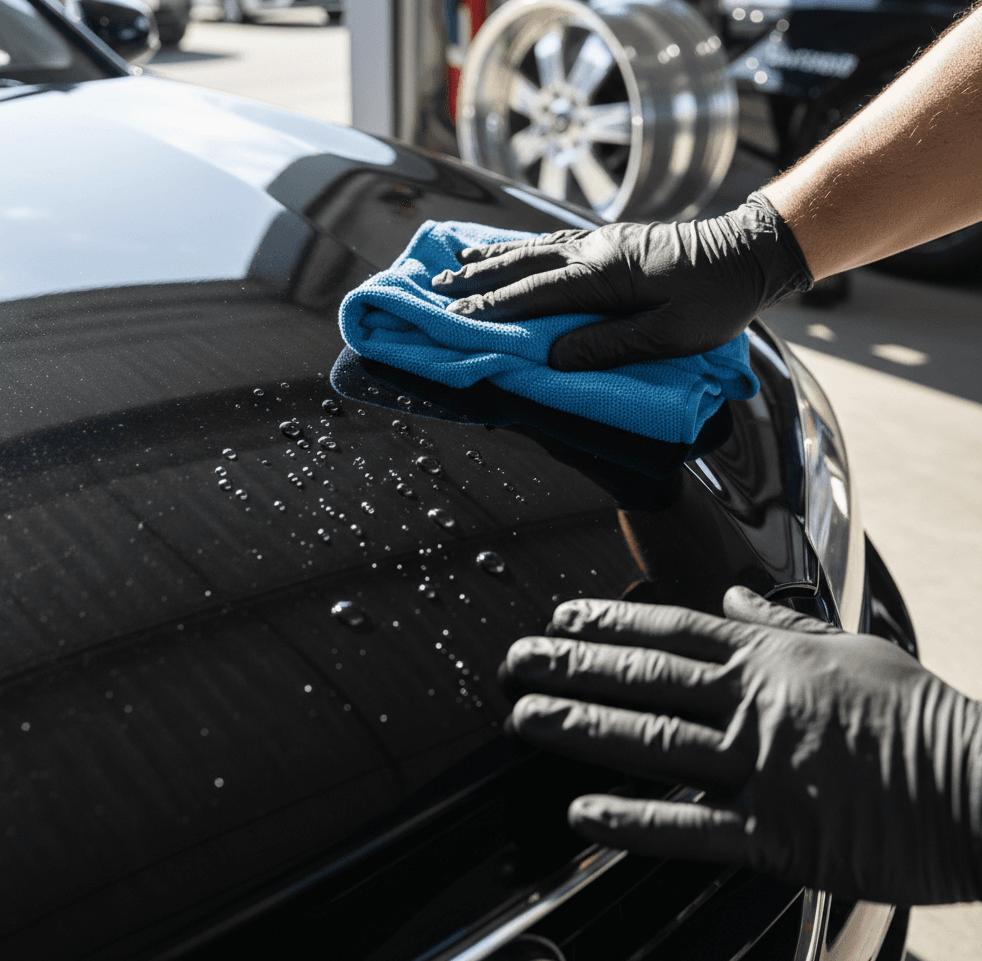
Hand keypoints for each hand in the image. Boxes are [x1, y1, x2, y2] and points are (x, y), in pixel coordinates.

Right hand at [432, 193, 812, 369]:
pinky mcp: (613, 241)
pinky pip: (554, 242)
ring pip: (535, 248)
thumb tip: (555, 357)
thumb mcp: (673, 335)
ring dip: (494, 258)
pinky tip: (510, 251)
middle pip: (524, 264)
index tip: (453, 317)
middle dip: (478, 279)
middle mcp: (596, 251)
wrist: (750, 251)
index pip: (536, 294)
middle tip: (437, 287)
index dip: (492, 307)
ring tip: (458, 263)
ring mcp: (603, 241)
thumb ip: (613, 346)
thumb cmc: (718, 300)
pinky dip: (523, 248)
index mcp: (607, 275)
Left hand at [502, 588, 981, 904]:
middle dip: (573, 667)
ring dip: (582, 730)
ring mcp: (763, 766)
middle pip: (646, 678)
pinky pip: (692, 825)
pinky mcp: (779, 834)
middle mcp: (756, 704)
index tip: (562, 619)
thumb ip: (780, 625)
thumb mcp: (851, 648)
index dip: (610, 623)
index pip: (671, 631)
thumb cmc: (921, 715)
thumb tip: (732, 603)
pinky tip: (585, 815)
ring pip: (654, 741)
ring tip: (526, 720)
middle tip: (516, 661)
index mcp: (771, 659)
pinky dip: (635, 820)